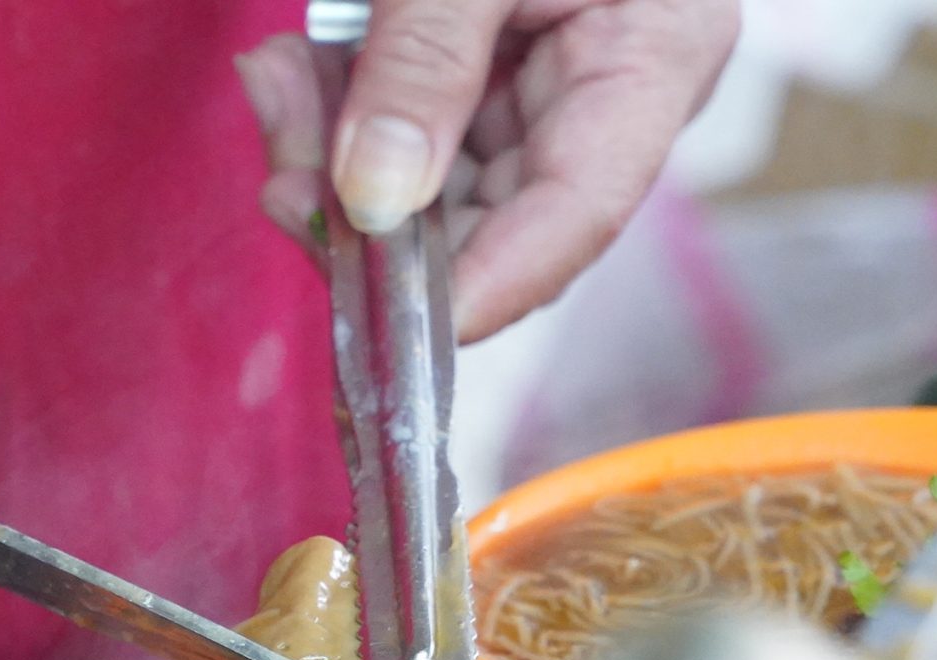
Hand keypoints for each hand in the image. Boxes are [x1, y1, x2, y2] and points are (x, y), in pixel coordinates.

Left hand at [236, 0, 737, 342]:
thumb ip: (426, 64)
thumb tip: (376, 202)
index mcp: (656, 55)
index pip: (577, 215)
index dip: (484, 289)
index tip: (389, 327)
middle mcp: (613, 95)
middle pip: (493, 219)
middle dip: (372, 214)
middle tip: (281, 175)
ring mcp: (552, 89)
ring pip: (436, 188)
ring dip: (336, 160)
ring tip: (280, 88)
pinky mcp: (492, 74)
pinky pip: (413, 132)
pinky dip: (341, 115)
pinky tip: (293, 75)